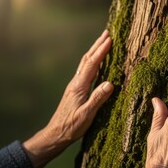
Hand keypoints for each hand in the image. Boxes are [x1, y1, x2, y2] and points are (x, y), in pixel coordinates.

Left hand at [23, 30, 112, 167]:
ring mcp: (75, 85)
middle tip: (107, 33)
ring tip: (103, 42)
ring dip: (95, 51)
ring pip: (86, 64)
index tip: (110, 39)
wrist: (56, 134)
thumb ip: (98, 98)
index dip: (101, 51)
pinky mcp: (76, 90)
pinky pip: (86, 71)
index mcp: (79, 86)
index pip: (92, 64)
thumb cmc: (72, 126)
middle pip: (87, 59)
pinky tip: (98, 63)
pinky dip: (93, 62)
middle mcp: (76, 82)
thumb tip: (110, 83)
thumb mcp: (87, 114)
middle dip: (97, 45)